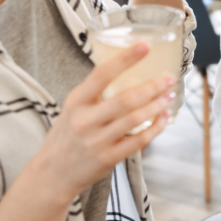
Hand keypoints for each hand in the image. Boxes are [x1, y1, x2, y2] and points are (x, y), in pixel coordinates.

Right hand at [35, 43, 174, 199]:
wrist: (51, 175)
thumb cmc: (67, 136)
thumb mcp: (73, 109)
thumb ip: (96, 93)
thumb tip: (129, 69)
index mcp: (76, 102)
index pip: (101, 74)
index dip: (125, 59)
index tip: (146, 45)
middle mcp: (84, 120)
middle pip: (125, 99)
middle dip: (152, 87)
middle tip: (170, 78)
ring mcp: (96, 141)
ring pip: (134, 119)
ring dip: (157, 106)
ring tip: (170, 96)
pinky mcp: (108, 159)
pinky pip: (139, 141)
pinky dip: (156, 128)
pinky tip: (164, 119)